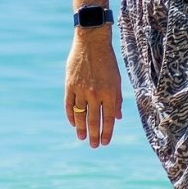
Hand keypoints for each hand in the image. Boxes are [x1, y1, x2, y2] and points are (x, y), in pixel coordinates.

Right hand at [64, 30, 122, 147]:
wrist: (92, 42)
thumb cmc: (107, 61)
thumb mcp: (117, 79)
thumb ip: (117, 99)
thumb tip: (117, 118)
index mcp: (109, 92)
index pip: (108, 118)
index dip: (107, 132)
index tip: (105, 142)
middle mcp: (95, 93)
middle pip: (93, 120)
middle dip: (94, 135)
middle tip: (93, 146)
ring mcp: (81, 90)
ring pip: (80, 115)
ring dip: (81, 129)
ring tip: (82, 138)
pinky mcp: (70, 85)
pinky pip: (69, 105)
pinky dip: (71, 116)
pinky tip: (73, 124)